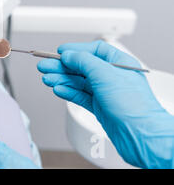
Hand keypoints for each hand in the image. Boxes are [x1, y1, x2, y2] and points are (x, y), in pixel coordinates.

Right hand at [37, 40, 173, 168]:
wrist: (139, 134)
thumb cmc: (133, 104)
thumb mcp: (104, 73)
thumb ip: (83, 61)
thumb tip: (69, 55)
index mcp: (119, 63)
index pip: (94, 50)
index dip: (76, 50)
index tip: (61, 52)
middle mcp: (112, 76)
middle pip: (82, 67)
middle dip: (62, 66)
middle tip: (45, 66)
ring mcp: (105, 92)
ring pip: (78, 82)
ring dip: (61, 79)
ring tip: (47, 78)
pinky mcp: (100, 107)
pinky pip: (79, 96)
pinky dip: (68, 92)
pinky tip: (58, 89)